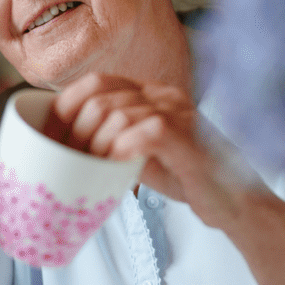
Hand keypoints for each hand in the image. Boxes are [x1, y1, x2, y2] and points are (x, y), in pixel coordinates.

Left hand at [45, 72, 241, 227]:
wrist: (234, 202)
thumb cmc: (184, 176)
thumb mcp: (138, 153)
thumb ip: (109, 140)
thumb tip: (61, 145)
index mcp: (150, 92)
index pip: (96, 82)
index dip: (65, 105)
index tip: (50, 136)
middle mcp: (163, 95)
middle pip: (100, 96)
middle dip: (74, 131)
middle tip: (68, 161)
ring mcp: (178, 113)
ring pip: (117, 115)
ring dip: (94, 146)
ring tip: (89, 170)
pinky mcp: (189, 139)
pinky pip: (144, 133)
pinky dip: (121, 151)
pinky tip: (114, 167)